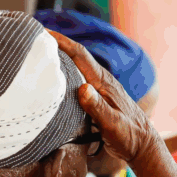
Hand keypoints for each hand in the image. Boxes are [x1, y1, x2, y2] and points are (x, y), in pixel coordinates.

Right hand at [49, 30, 162, 164]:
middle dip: (55, 46)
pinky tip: (51, 83)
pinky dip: (62, 78)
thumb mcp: (113, 124)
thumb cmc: (130, 135)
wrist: (143, 145)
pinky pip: (75, 83)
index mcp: (103, 82)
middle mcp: (100, 81)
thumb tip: (82, 89)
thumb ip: (98, 107)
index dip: (61, 41)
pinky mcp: (96, 99)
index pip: (80, 55)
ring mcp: (98, 89)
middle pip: (74, 58)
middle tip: (32, 41)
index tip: (43, 32)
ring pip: (74, 70)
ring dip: (57, 62)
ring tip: (37, 57)